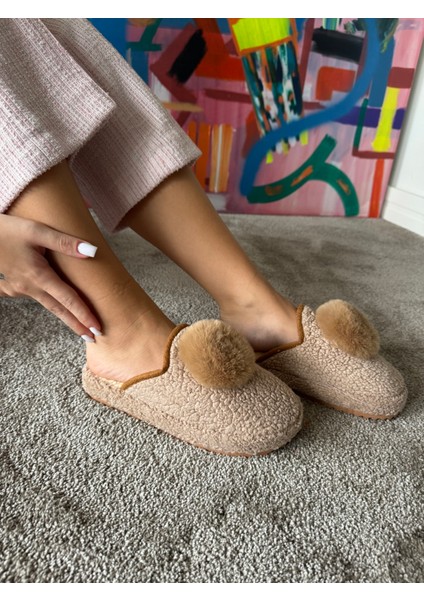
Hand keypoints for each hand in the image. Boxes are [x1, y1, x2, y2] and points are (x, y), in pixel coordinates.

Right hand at [0, 214, 101, 340]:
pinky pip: (28, 297)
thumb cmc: (6, 230)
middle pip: (58, 309)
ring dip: (63, 316)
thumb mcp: (36, 230)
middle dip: (76, 325)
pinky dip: (40, 303)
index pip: (68, 300)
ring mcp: (19, 286)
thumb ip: (64, 242)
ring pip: (46, 304)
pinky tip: (39, 302)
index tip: (97, 329)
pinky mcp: (12, 282)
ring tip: (77, 325)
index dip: (84, 315)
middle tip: (93, 339)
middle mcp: (30, 286)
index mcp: (40, 275)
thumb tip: (92, 252)